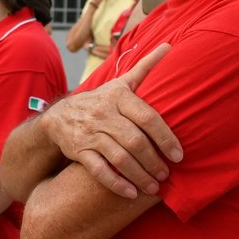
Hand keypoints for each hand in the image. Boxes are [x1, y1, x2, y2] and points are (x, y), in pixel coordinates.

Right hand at [41, 43, 181, 197]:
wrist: (60, 117)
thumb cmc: (101, 101)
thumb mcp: (121, 83)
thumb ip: (146, 67)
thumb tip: (170, 45)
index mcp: (118, 96)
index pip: (147, 117)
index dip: (165, 138)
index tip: (179, 155)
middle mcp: (103, 113)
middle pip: (134, 141)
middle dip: (153, 161)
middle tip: (166, 174)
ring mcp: (89, 133)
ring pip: (118, 157)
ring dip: (139, 175)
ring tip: (153, 187)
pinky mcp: (78, 151)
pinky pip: (98, 170)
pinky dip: (115, 183)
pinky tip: (130, 193)